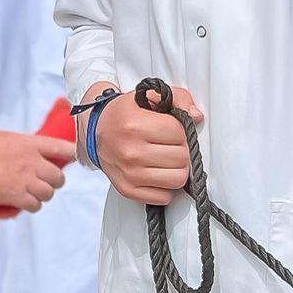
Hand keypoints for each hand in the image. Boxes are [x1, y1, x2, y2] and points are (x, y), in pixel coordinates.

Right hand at [0, 132, 73, 212]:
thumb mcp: (7, 139)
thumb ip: (23, 147)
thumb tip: (30, 154)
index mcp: (30, 144)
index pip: (62, 148)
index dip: (72, 154)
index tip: (75, 158)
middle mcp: (32, 162)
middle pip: (59, 177)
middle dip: (55, 181)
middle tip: (47, 182)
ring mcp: (25, 180)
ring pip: (49, 193)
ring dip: (44, 195)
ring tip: (34, 193)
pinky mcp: (16, 196)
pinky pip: (35, 206)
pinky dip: (32, 206)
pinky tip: (25, 203)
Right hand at [93, 83, 202, 205]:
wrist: (96, 132)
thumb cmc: (125, 115)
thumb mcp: (148, 96)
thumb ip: (177, 98)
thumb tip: (196, 116)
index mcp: (135, 126)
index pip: (179, 133)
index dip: (181, 130)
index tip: (171, 128)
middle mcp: (131, 152)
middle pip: (181, 158)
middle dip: (180, 149)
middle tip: (168, 144)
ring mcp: (129, 174)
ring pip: (177, 179)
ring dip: (176, 168)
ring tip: (165, 158)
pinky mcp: (128, 190)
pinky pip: (164, 197)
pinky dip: (165, 187)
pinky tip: (157, 172)